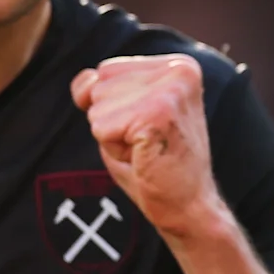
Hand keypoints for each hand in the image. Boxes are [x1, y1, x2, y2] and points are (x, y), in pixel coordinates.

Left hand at [71, 55, 223, 237]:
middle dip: (111, 120)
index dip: (113, 107)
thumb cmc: (156, 165)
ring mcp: (171, 90)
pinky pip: (101, 127)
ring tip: (146, 150)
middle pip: (100, 85)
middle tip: (147, 144)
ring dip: (112, 136)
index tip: (148, 129)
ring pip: (98, 106)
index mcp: (179, 66)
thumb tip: (86, 81)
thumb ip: (99, 88)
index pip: (107, 71)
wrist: (188, 207)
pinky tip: (143, 158)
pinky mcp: (159, 113)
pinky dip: (114, 149)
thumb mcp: (124, 115)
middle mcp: (180, 70)